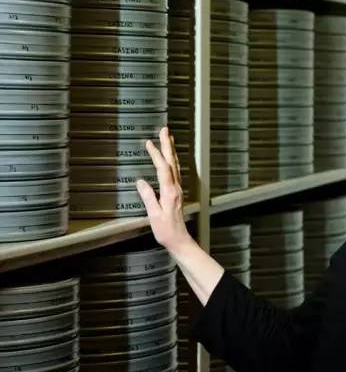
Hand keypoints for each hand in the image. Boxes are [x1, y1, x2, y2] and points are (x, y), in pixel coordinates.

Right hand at [136, 127, 194, 253]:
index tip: (149, 143)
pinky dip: (171, 161)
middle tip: (164, 130)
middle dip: (167, 145)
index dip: (156, 154)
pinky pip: (175, 172)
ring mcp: (177, 190)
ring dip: (171, 151)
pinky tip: (170, 159)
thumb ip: (148, 197)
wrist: (180, 240)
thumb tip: (140, 182)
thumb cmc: (167, 231)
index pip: (163, 168)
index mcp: (169, 192)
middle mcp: (176, 189)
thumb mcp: (154, 215)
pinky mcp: (177, 194)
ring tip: (168, 138)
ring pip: (175, 166)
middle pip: (172, 162)